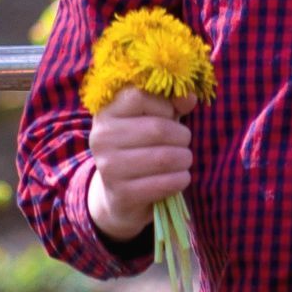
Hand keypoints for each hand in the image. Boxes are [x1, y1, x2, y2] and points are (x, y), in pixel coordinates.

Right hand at [87, 88, 197, 242]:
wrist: (118, 193)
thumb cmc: (141, 145)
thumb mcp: (152, 117)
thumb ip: (171, 103)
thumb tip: (190, 97)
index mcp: (106, 112)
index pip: (139, 96)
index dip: (165, 105)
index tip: (171, 115)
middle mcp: (102, 138)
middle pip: (157, 129)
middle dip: (182, 136)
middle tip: (185, 141)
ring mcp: (108, 167)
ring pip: (163, 157)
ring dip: (183, 158)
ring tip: (184, 159)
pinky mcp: (121, 194)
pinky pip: (162, 183)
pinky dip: (180, 179)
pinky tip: (180, 177)